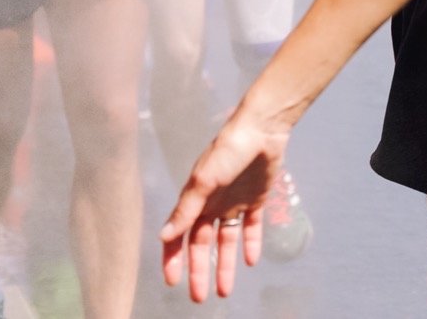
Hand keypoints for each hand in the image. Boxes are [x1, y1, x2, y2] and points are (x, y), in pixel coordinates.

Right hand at [161, 110, 292, 302]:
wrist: (262, 130)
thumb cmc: (228, 150)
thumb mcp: (204, 180)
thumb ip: (187, 209)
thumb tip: (164, 236)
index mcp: (195, 199)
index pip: (180, 235)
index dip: (174, 258)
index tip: (172, 281)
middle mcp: (212, 203)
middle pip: (203, 244)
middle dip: (200, 270)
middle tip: (199, 297)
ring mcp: (234, 202)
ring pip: (226, 241)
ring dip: (225, 265)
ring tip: (224, 290)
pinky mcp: (255, 199)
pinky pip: (251, 227)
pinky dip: (250, 244)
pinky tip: (251, 262)